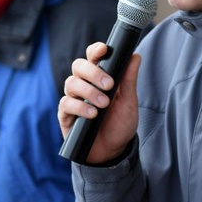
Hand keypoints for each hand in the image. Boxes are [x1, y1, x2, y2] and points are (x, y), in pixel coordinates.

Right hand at [58, 42, 140, 164]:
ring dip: (89, 92)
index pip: (93, 57)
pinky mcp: (66, 114)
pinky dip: (80, 107)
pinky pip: (66, 103)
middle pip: (78, 66)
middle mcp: (84, 85)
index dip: (96, 50)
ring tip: (103, 105)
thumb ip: (129, 79)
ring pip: (71, 83)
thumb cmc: (120, 124)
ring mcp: (73, 98)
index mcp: (99, 77)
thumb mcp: (129, 101)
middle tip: (109, 85)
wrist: (113, 151)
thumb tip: (135, 56)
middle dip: (94, 73)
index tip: (104, 50)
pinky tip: (92, 114)